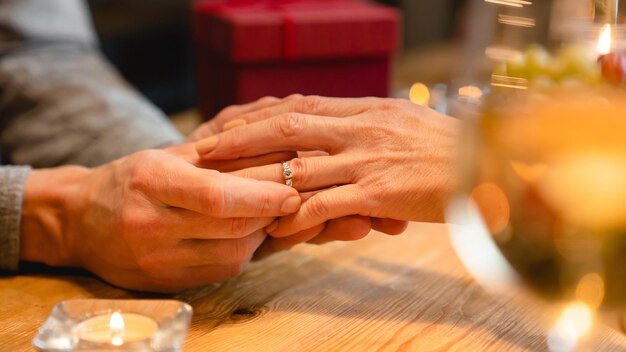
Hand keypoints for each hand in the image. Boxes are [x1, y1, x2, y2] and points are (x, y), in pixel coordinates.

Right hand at [20, 150, 299, 291]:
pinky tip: (250, 233)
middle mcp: (151, 226)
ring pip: (234, 254)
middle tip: (296, 197)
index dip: (261, 195)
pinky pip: (222, 271)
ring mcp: (158, 261)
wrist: (81, 222)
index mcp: (151, 184)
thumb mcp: (167, 155)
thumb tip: (277, 151)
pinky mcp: (168, 283)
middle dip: (271, 213)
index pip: (216, 196)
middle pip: (231, 227)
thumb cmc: (131, 180)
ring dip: (263, 234)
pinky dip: (245, 251)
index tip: (293, 189)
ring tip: (272, 214)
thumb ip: (220, 155)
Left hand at [194, 96, 460, 236]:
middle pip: (288, 126)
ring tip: (226, 191)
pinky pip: (327, 203)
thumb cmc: (451, 150)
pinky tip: (276, 228)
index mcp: (367, 109)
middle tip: (206, 148)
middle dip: (242, 137)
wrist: (493, 166)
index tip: (229, 123)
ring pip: (300, 166)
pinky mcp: (381, 192)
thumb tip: (339, 129)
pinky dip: (298, 215)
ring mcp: (369, 159)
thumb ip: (369, 126)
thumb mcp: (405, 125)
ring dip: (260, 179)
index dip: (261, 115)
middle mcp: (362, 128)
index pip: (301, 106)